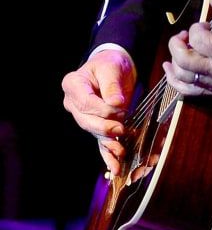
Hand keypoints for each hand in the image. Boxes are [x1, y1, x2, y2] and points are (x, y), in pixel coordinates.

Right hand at [62, 48, 136, 175]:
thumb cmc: (110, 64)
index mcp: (73, 85)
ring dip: (107, 144)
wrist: (112, 67)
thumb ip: (112, 86)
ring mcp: (82, 116)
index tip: (120, 108)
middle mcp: (73, 103)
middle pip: (87, 120)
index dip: (102, 108)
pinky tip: (115, 166)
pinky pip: (99, 140)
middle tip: (121, 130)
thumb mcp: (112, 68)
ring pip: (93, 133)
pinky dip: (108, 153)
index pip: (86, 102)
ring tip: (120, 153)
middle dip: (104, 127)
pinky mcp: (95, 124)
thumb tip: (116, 103)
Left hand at [163, 14, 211, 100]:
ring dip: (173, 59)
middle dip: (176, 43)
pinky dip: (174, 79)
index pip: (199, 40)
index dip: (196, 28)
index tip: (205, 25)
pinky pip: (186, 90)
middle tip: (184, 35)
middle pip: (183, 59)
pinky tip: (170, 68)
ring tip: (179, 47)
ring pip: (181, 75)